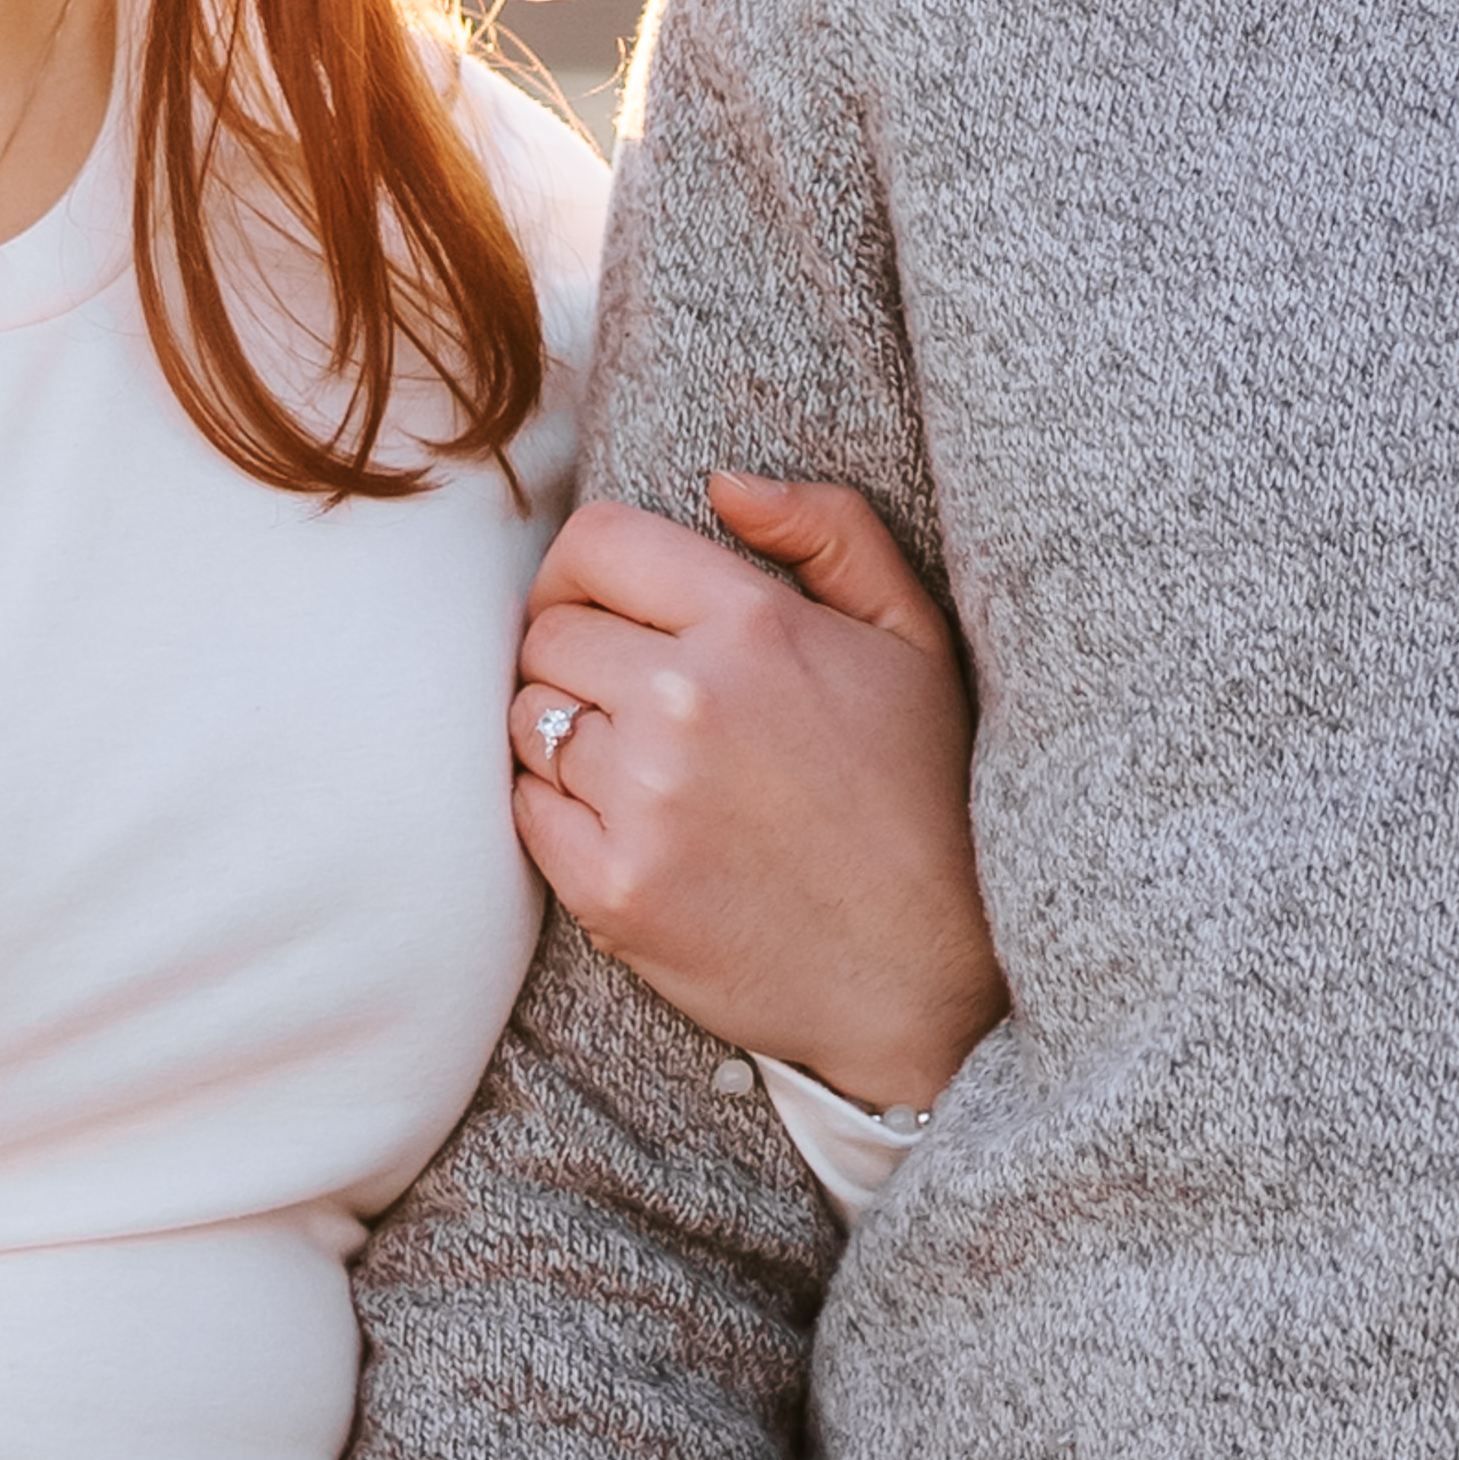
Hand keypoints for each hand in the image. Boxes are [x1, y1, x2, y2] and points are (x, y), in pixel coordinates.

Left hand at [511, 476, 1001, 1115]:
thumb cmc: (927, 800)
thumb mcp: (916, 641)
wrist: (931, 976)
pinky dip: (558, 812)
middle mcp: (687, 699)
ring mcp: (644, 798)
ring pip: (529, 720)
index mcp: (755, 622)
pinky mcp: (613, 888)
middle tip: (628, 703)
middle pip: (548, 633)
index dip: (583, 571)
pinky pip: (527, 810)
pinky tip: (627, 829)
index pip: (597, 543)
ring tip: (635, 768)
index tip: (601, 609)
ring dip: (564, 734)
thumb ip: (832, 533)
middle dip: (576, 656)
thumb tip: (724, 484)